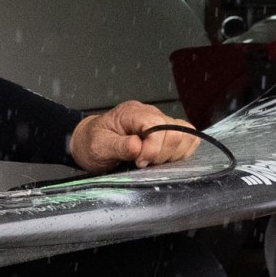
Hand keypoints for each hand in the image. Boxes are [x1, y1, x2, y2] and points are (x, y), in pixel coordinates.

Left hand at [68, 100, 201, 171]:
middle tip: (143, 163)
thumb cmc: (92, 142)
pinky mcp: (166, 132)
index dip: (153, 149)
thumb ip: (119, 146)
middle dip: (162, 154)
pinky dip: (180, 152)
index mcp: (133, 113)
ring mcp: (160, 122)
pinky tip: (162, 159)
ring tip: (152, 161)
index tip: (138, 162)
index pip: (158, 126)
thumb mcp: (99, 146)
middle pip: (176, 132)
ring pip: (186, 135)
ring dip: (173, 154)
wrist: (88, 141)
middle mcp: (150, 114)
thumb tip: (138, 147)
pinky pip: (187, 139)